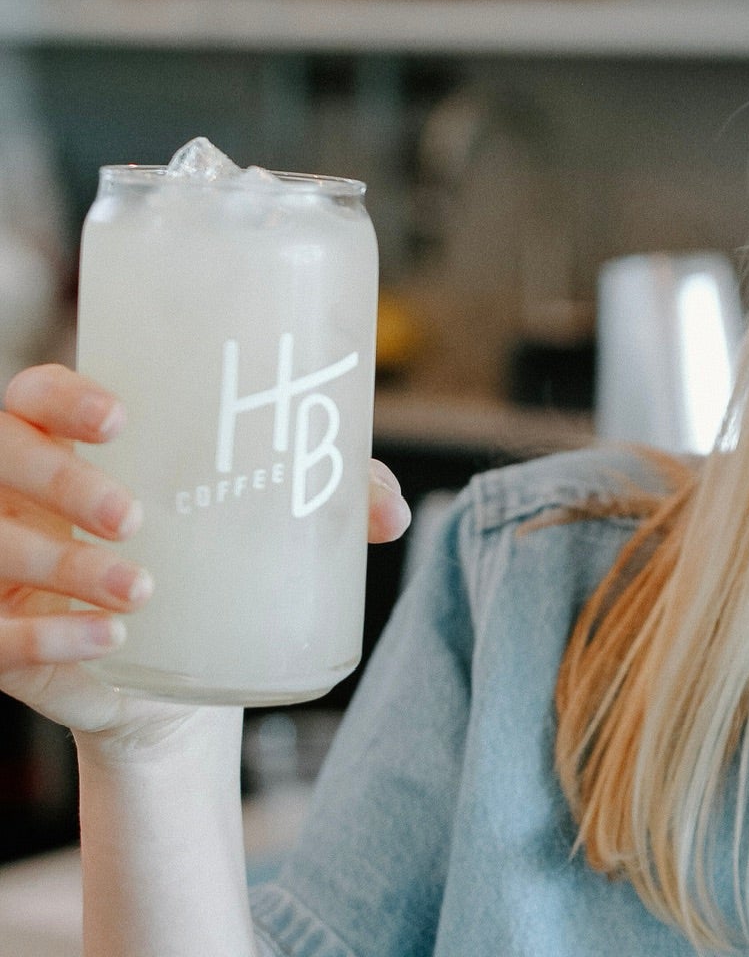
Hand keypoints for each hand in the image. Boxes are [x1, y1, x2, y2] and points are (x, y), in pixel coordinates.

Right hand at [0, 362, 412, 755]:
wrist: (182, 676)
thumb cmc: (218, 558)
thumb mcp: (269, 515)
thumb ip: (331, 494)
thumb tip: (391, 513)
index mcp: (74, 438)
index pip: (35, 392)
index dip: (63, 397)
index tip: (121, 418)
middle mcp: (21, 490)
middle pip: (7, 458)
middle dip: (66, 483)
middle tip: (135, 516)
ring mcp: (1, 560)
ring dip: (66, 567)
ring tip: (142, 589)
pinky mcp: (0, 636)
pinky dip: (46, 639)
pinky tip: (108, 638)